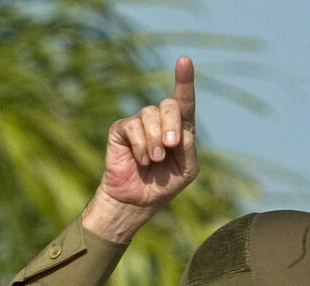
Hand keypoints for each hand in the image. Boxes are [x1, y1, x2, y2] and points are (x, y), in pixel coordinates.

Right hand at [83, 56, 198, 240]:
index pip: (184, 102)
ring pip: (150, 116)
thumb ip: (187, 146)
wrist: (138, 200)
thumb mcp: (186, 169)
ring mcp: (140, 123)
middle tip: (170, 146)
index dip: (184, 81)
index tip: (185, 61)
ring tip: (154, 160)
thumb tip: (176, 130)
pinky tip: (142, 160)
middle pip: (170, 105)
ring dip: (155, 142)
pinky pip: (133, 127)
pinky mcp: (122, 129)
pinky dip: (141, 146)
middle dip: (172, 125)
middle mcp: (160, 121)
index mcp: (180, 128)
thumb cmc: (164, 184)